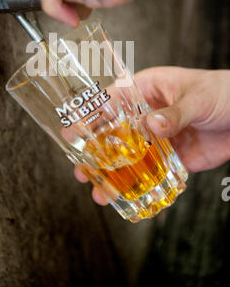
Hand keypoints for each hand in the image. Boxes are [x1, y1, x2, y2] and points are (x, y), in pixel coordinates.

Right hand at [74, 66, 229, 204]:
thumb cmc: (223, 91)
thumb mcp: (197, 98)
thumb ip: (174, 113)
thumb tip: (152, 125)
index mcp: (147, 89)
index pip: (112, 101)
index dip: (90, 117)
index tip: (71, 132)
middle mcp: (148, 113)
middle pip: (115, 134)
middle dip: (97, 153)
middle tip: (81, 170)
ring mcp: (159, 137)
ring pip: (130, 157)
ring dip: (115, 174)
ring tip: (100, 192)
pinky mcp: (174, 157)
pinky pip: (153, 172)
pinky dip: (142, 185)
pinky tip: (130, 197)